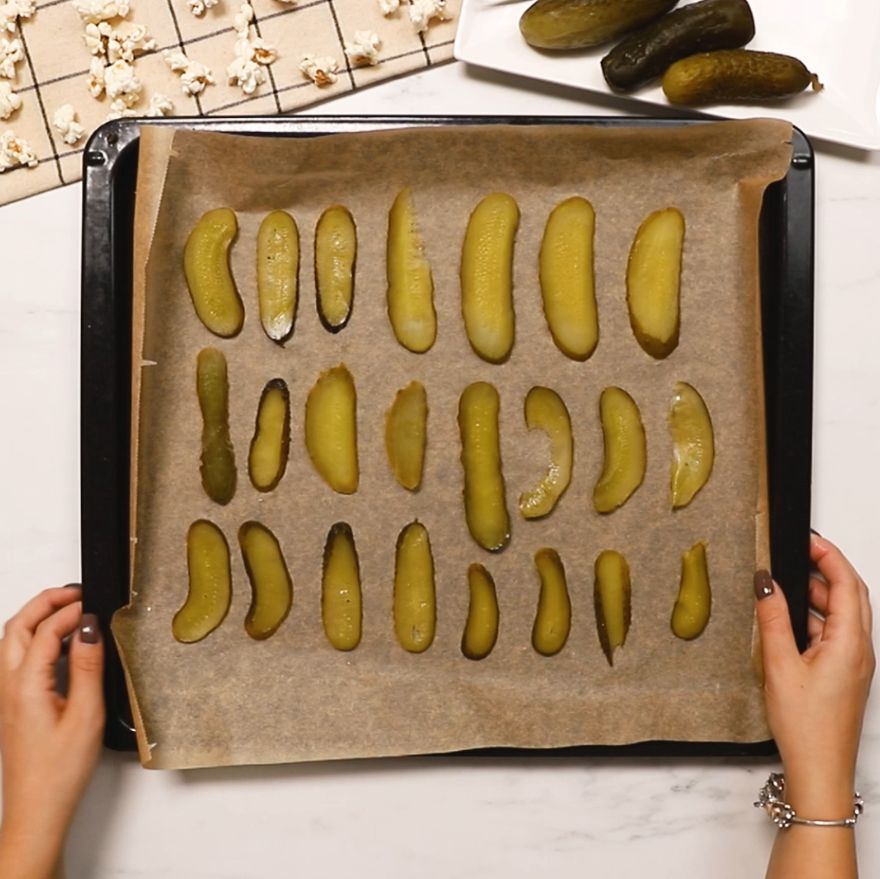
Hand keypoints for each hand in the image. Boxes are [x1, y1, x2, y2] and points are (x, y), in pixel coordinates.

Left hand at [0, 586, 104, 877]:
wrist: (38, 809)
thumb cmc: (59, 771)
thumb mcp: (86, 714)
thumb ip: (88, 666)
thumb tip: (91, 628)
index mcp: (25, 686)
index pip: (45, 631)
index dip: (71, 611)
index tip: (95, 605)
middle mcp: (8, 687)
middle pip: (16, 627)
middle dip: (43, 603)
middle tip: (74, 593)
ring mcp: (6, 696)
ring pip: (12, 642)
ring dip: (37, 619)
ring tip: (69, 612)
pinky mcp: (13, 705)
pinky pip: (17, 659)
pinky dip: (36, 639)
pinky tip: (60, 646)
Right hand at [756, 534, 874, 818]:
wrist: (820, 770)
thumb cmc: (805, 725)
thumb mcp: (779, 665)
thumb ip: (772, 620)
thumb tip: (765, 584)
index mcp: (850, 644)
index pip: (847, 584)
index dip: (829, 556)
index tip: (807, 539)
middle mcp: (859, 651)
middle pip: (852, 596)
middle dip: (828, 569)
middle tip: (799, 553)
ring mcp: (854, 664)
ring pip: (843, 615)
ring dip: (820, 595)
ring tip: (787, 584)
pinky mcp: (844, 674)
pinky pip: (835, 634)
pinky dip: (816, 618)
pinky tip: (790, 622)